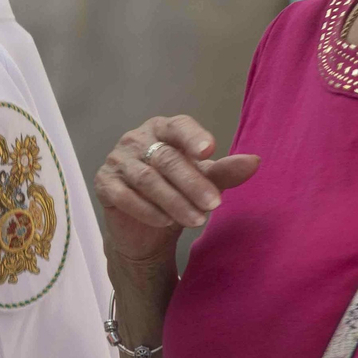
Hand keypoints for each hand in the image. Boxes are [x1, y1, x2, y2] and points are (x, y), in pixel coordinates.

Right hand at [94, 115, 259, 267]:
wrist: (146, 230)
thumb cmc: (178, 195)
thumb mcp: (204, 183)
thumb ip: (224, 172)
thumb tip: (254, 161)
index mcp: (162, 129)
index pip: (178, 126)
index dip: (193, 137)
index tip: (209, 151)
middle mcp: (136, 139)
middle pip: (166, 158)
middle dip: (192, 183)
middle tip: (214, 205)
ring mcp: (117, 160)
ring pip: (147, 179)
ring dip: (174, 202)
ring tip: (196, 220)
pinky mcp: (103, 183)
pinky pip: (124, 196)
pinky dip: (147, 210)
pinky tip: (165, 222)